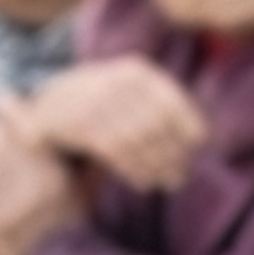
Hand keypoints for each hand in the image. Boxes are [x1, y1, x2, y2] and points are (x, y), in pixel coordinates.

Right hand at [17, 54, 208, 188]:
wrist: (48, 108)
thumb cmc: (103, 110)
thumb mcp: (133, 97)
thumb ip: (162, 110)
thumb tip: (205, 136)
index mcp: (135, 71)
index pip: (171, 101)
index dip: (188, 125)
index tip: (197, 144)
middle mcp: (116, 81)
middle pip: (156, 123)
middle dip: (172, 153)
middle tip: (179, 176)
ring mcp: (95, 100)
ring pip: (137, 140)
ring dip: (156, 166)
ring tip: (165, 182)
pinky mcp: (78, 124)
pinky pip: (116, 151)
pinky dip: (133, 170)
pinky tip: (143, 182)